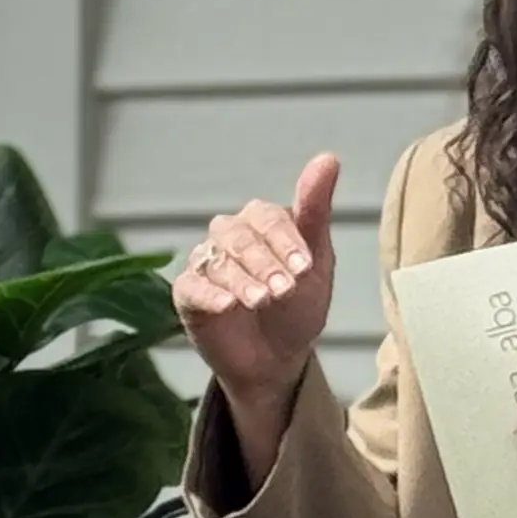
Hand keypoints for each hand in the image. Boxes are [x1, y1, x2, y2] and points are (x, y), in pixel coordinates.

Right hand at [176, 155, 337, 484]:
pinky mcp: (188, 293)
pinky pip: (192, 285)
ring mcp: (206, 263)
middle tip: (285, 290)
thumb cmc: (298, 307)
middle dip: (265, 263)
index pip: (269, 218)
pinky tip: (228, 305)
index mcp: (262, 222)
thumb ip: (316, 211)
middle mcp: (230, 236)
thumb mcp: (316, 263)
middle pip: (240, 237)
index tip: (304, 267)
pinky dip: (210, 294)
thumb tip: (328, 158)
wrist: (278, 359)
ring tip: (262, 301)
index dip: (286, 241)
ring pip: (218, 259)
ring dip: (242, 279)